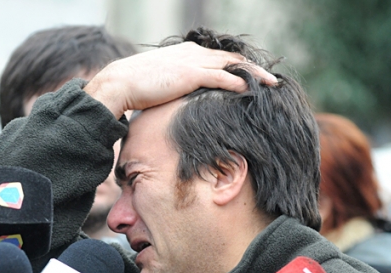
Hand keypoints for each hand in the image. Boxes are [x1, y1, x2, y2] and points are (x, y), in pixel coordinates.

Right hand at [84, 41, 277, 118]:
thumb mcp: (161, 84)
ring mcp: (192, 62)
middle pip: (232, 59)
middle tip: (271, 79)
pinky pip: (222, 77)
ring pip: (232, 65)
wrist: (120, 83)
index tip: (252, 76)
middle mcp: (193, 53)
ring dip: (253, 74)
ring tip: (270, 84)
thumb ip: (176, 86)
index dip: (238, 66)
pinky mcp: (190, 74)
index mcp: (187, 53)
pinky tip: (252, 90)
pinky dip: (238, 83)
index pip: (219, 57)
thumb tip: (181, 100)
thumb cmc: (136, 88)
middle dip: (253, 68)